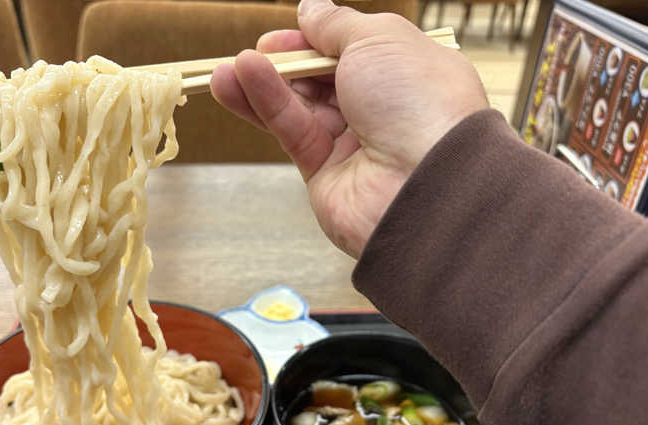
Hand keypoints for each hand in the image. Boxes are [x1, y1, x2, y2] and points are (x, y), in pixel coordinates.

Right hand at [210, 0, 487, 256]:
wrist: (423, 184)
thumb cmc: (416, 101)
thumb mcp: (377, 39)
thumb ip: (337, 25)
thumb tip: (310, 9)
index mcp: (407, 73)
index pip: (355, 49)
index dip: (320, 38)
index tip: (292, 29)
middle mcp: (382, 109)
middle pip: (324, 79)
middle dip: (288, 61)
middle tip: (257, 50)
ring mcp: (354, 144)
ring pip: (301, 106)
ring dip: (263, 85)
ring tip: (224, 70)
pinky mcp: (326, 173)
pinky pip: (292, 131)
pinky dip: (266, 105)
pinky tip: (238, 81)